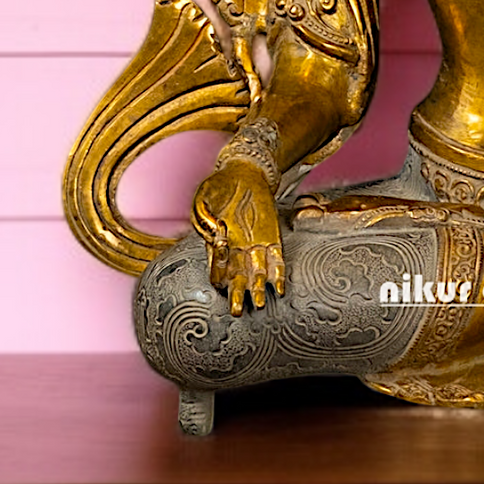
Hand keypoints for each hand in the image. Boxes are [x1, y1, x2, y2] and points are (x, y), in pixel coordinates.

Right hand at [191, 158, 283, 314]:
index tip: (221, 261)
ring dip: (258, 289)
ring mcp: (255, 245)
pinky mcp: (273, 238)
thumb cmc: (220, 186)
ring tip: (259, 304)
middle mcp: (236, 250)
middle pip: (236, 278)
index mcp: (216, 244)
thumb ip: (203, 215)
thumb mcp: (204, 196)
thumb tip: (213, 233)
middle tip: (236, 311)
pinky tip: (280, 288)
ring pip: (257, 273)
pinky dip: (278, 273)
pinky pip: (277, 259)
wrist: (244, 172)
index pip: (216, 266)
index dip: (218, 268)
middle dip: (236, 294)